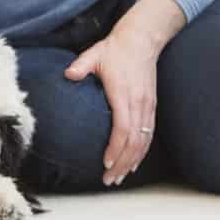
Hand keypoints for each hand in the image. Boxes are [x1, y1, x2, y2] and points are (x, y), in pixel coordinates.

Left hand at [65, 26, 161, 185]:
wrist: (142, 40)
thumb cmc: (116, 49)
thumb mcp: (95, 54)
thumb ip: (81, 66)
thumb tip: (68, 74)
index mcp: (123, 93)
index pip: (123, 127)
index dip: (116, 148)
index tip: (106, 162)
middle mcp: (138, 103)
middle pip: (134, 141)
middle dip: (122, 164)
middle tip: (109, 180)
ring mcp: (147, 106)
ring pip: (143, 141)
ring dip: (132, 162)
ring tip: (119, 178)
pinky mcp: (151, 106)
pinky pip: (149, 134)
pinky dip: (142, 152)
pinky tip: (134, 163)